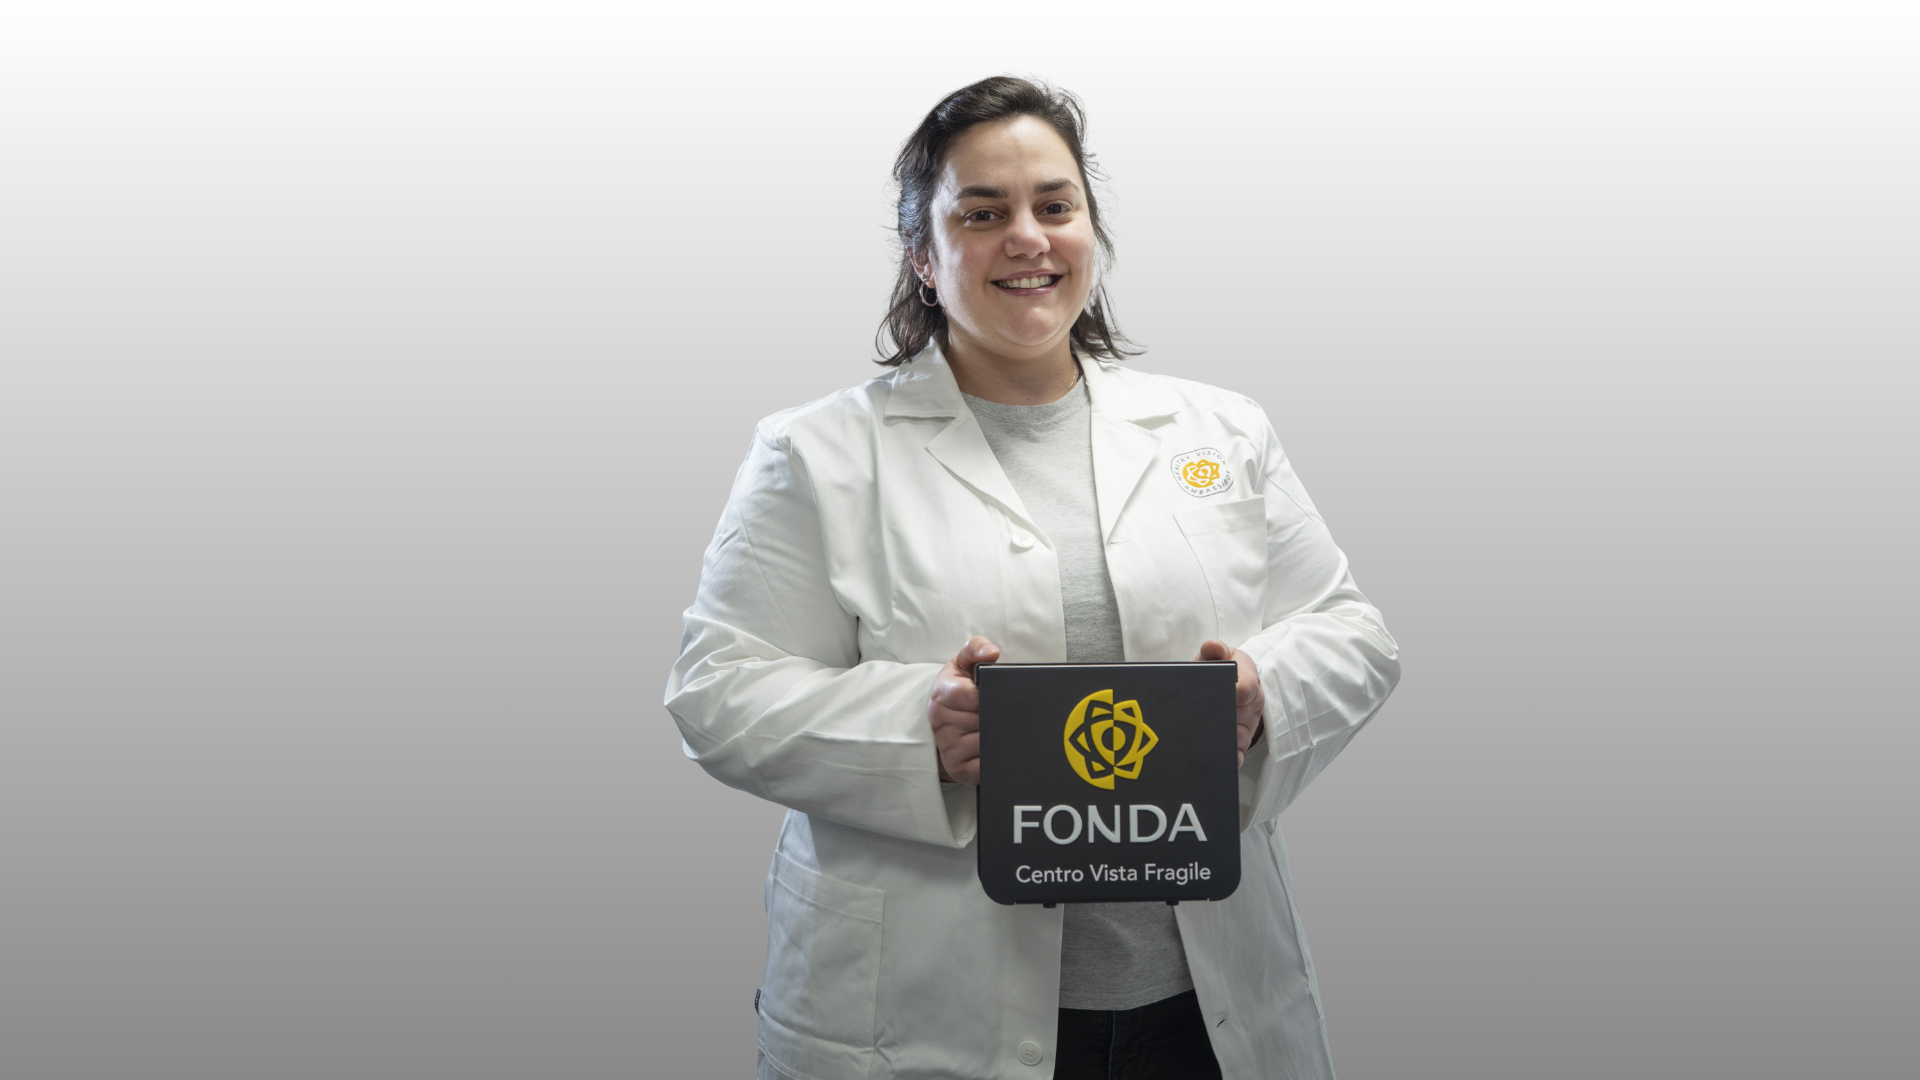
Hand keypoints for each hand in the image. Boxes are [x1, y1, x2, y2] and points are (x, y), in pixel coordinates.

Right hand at [928, 635, 999, 786]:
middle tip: (996, 711)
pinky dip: (995, 759)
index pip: (973, 696)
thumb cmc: (959, 690)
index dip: (988, 695)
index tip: (993, 693)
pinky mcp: (958, 769)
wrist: (947, 722)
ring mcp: (948, 748)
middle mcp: (940, 723)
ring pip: (986, 743)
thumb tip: (991, 652)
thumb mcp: (964, 664)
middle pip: (983, 721)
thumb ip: (976, 649)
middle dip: (995, 716)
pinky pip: (984, 767)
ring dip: (997, 736)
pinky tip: (993, 748)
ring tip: (994, 727)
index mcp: (942, 695)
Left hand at [1196, 639, 1264, 766]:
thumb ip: (1214, 649)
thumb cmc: (1219, 670)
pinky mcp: (1240, 743)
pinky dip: (1230, 760)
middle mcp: (1251, 705)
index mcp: (1248, 680)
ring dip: (1224, 741)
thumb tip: (1213, 647)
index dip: (1239, 691)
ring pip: (1239, 737)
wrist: (1226, 685)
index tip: (1230, 693)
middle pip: (1241, 716)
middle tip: (1205, 723)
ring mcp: (1246, 725)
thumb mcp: (1217, 656)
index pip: (1248, 687)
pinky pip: (1237, 754)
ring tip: (1205, 744)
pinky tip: (1217, 763)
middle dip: (1225, 719)